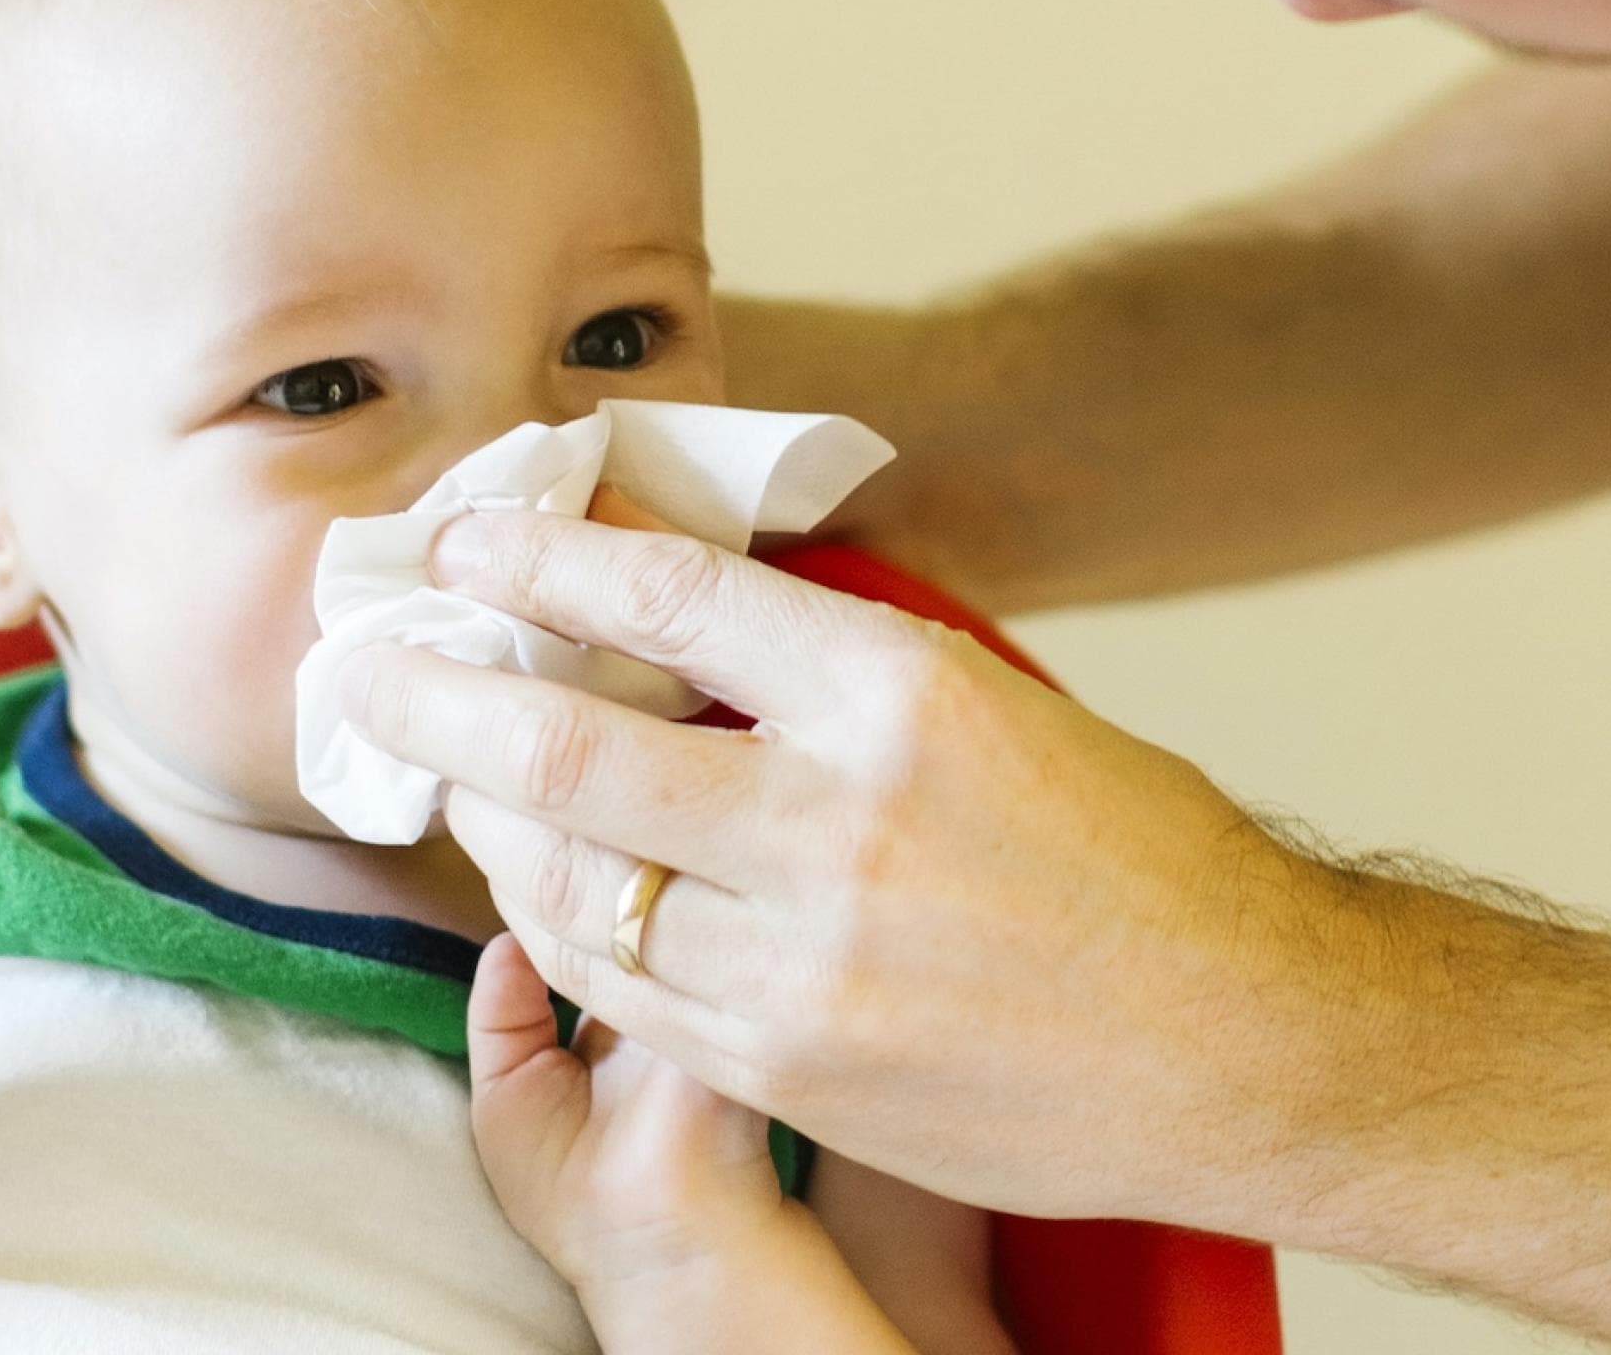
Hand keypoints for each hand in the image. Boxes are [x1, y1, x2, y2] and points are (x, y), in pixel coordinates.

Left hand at [344, 501, 1319, 1230]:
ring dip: (483, 816)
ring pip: (570, 880)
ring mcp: (807, 965)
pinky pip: (617, 990)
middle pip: (576, 744)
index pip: (673, 594)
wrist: (1244, 1040)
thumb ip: (823, 666)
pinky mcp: (794, 1074)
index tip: (471, 537)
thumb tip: (668, 615)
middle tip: (366, 661)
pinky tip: (531, 880)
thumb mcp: (989, 700)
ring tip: (444, 770)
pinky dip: (553, 923)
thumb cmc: (1131, 849)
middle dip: (443, 693)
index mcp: (901, 697)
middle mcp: (841, 825)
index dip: (549, 554)